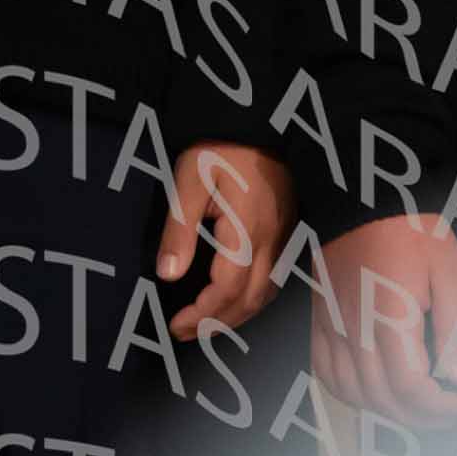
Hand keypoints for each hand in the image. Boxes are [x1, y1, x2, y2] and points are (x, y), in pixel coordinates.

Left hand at [157, 142, 295, 340]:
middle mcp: (273, 241)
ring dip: (237, 316)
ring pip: (267, 294)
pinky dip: (254, 299)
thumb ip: (179, 230)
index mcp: (247, 230)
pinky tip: (236, 301)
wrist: (256, 123)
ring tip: (205, 325)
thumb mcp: (189, 181)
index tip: (176, 324)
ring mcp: (285, 238)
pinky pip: (275, 279)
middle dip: (218, 324)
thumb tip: (168, 275)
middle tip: (185, 332)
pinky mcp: (288, 232)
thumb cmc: (219, 149)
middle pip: (251, 300)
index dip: (203, 314)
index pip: (228, 288)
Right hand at [310, 214, 456, 426]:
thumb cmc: (411, 228)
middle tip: (444, 411)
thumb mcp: (450, 268)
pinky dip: (348, 394)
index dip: (436, 408)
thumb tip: (456, 377)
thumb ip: (455, 326)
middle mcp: (354, 326)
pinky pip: (324, 371)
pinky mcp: (319, 319)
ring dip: (385, 411)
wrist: (361, 196)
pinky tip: (372, 391)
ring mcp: (331, 324)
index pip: (408, 385)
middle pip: (380, 397)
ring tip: (413, 405)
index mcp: (390, 314)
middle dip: (417, 417)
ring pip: (351, 392)